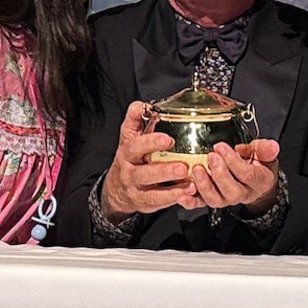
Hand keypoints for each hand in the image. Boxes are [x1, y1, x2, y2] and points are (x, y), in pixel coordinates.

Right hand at [100, 101, 196, 222]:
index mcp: (127, 152)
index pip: (136, 146)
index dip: (150, 142)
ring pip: (152, 192)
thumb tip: (143, 104)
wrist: (117, 188)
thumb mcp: (129, 137)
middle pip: (144, 173)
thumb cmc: (130, 157)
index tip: (167, 139)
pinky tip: (188, 192)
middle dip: (164, 170)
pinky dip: (173, 198)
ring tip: (190, 183)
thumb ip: (135, 119)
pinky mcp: (144, 203)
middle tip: (183, 166)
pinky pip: (158, 203)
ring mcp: (136, 189)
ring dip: (172, 188)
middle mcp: (129, 172)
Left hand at [180, 139, 279, 215]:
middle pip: (231, 191)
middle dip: (219, 174)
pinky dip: (191, 202)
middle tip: (211, 157)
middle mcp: (242, 193)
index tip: (221, 147)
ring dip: (204, 186)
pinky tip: (182, 195)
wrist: (256, 181)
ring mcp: (226, 198)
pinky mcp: (213, 199)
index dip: (233, 161)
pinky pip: (201, 204)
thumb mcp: (265, 154)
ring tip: (197, 170)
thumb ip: (265, 149)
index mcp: (258, 181)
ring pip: (215, 200)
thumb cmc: (258, 164)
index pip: (246, 174)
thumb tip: (272, 146)